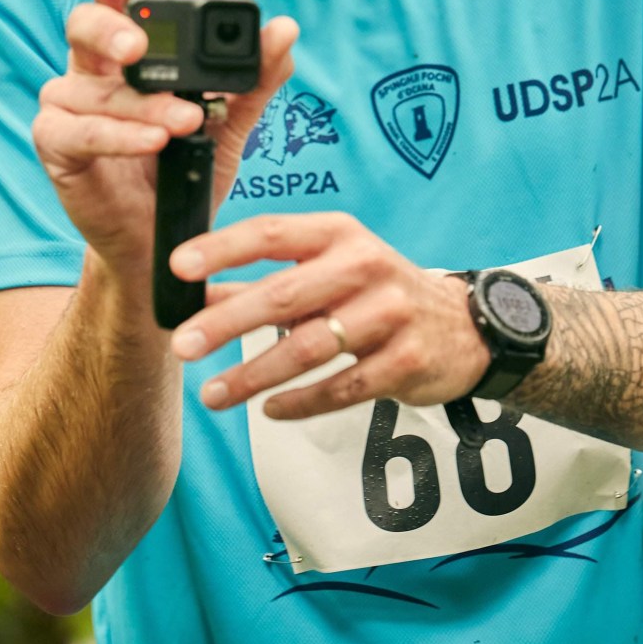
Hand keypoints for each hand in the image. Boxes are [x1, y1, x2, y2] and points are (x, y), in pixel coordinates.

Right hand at [31, 0, 297, 268]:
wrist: (164, 236)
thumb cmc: (186, 166)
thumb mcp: (230, 120)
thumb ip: (256, 77)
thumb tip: (285, 30)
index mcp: (128, 48)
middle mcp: (93, 68)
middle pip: (83, 24)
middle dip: (111, 30)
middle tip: (140, 47)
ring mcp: (69, 104)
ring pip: (92, 88)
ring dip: (141, 105)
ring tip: (186, 121)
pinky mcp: (57, 144)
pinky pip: (79, 132)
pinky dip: (118, 135)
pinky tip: (153, 141)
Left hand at [167, 212, 489, 418]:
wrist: (465, 326)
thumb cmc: (376, 291)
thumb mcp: (328, 270)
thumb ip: (262, 280)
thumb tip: (192, 293)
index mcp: (340, 234)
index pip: (273, 233)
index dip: (223, 248)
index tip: (178, 267)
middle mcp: (366, 266)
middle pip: (285, 295)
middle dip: (228, 322)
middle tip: (184, 345)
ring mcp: (390, 314)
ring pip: (309, 348)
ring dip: (255, 375)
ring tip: (213, 396)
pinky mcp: (406, 361)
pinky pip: (342, 388)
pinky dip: (301, 403)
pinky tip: (270, 410)